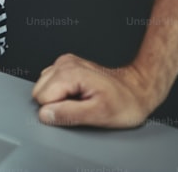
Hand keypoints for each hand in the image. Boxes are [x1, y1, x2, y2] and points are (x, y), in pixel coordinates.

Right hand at [31, 54, 158, 127]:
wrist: (138, 89)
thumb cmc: (125, 102)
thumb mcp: (99, 115)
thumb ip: (69, 114)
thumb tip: (45, 114)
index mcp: (70, 73)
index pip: (42, 98)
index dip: (58, 110)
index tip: (78, 109)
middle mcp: (65, 63)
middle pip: (39, 91)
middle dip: (56, 103)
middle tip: (81, 105)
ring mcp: (65, 62)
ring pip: (43, 86)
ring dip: (58, 97)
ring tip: (82, 99)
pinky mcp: (67, 65)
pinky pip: (50, 82)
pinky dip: (61, 91)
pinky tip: (79, 93)